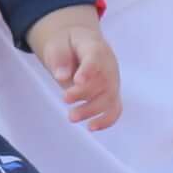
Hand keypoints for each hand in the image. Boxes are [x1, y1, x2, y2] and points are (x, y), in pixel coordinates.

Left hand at [26, 8, 120, 130]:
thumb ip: (59, 59)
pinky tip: (91, 127)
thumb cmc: (68, 45)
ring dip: (91, 110)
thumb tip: (62, 77)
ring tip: (71, 117)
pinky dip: (106, 120)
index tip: (77, 80)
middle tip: (64, 98)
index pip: (95, 57)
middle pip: (103, 81)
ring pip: (109, 98)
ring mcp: (112, 81)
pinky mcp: (112, 94)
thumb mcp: (57, 45)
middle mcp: (108, 65)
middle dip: (83, 93)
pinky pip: (115, 109)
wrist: (80, 45)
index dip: (89, 70)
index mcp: (95, 47)